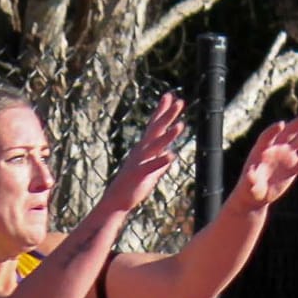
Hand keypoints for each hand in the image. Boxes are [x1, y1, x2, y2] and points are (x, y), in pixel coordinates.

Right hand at [100, 92, 186, 216]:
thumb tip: (169, 155)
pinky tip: (171, 155)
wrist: (117, 200)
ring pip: (156, 145)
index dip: (163, 110)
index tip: (170, 96)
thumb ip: (160, 162)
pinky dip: (161, 161)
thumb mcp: (151, 171)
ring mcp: (140, 161)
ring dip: (168, 135)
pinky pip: (151, 166)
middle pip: (157, 129)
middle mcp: (142, 151)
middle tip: (180, 101)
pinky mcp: (139, 174)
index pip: (155, 125)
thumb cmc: (133, 186)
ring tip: (180, 125)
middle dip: (168, 115)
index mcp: (144, 148)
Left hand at [233, 109, 297, 207]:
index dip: (273, 131)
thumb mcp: (247, 185)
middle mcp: (275, 148)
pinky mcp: (294, 165)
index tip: (281, 125)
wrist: (256, 195)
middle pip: (289, 132)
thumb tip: (250, 175)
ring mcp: (286, 155)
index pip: (268, 136)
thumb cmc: (248, 189)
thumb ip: (250, 179)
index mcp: (261, 150)